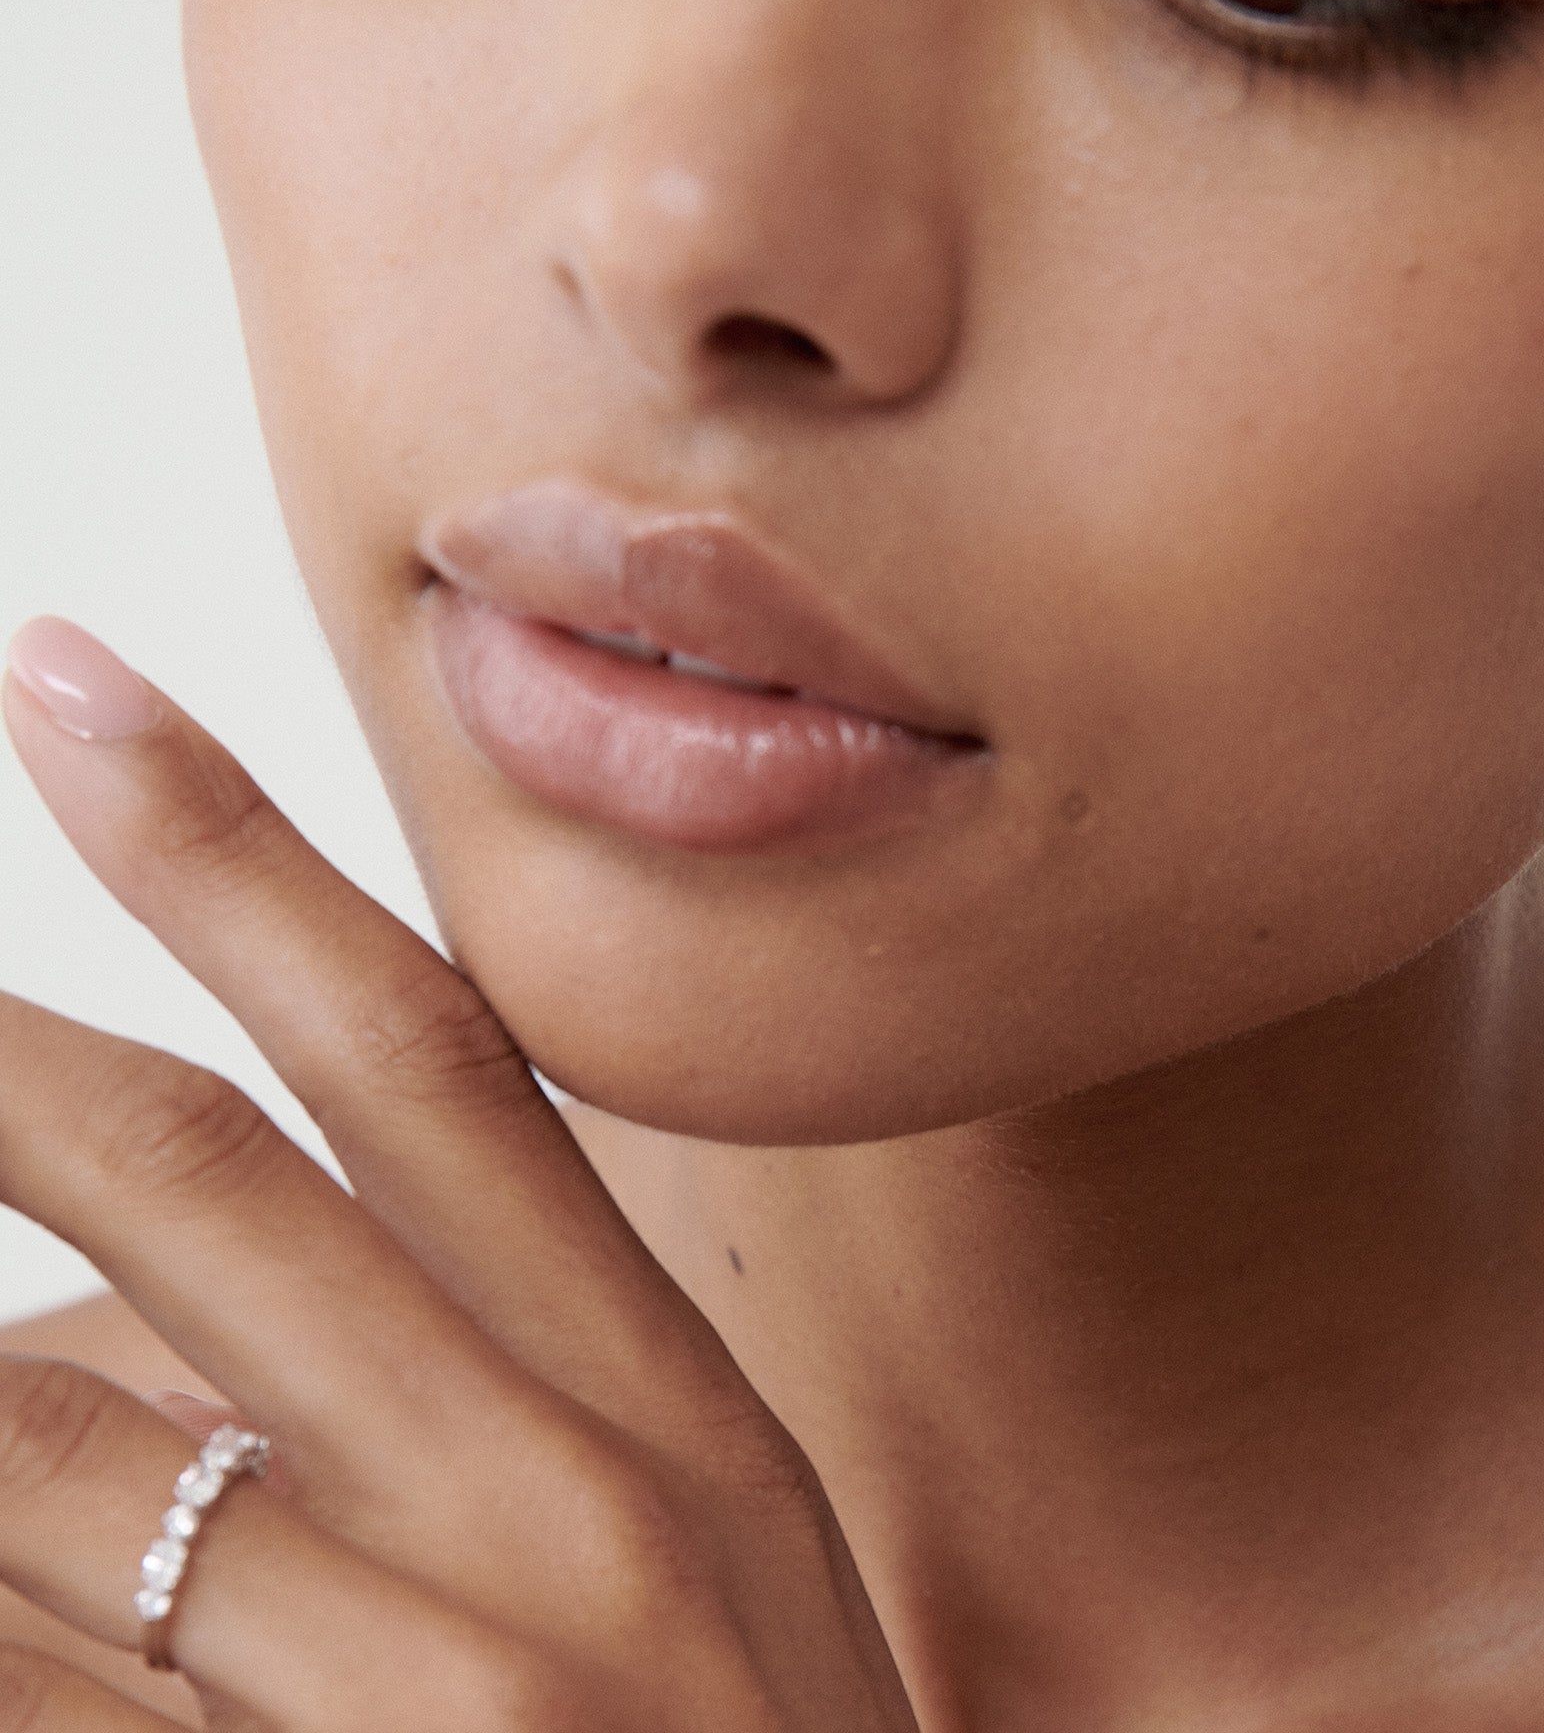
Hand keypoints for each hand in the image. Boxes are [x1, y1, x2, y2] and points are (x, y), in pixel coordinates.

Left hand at [0, 619, 919, 1730]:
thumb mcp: (699, 1560)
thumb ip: (505, 1395)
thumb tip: (173, 1285)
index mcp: (669, 1400)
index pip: (427, 1052)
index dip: (235, 857)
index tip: (73, 688)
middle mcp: (568, 1499)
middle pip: (202, 1183)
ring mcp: (446, 1682)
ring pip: (52, 1450)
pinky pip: (40, 1677)